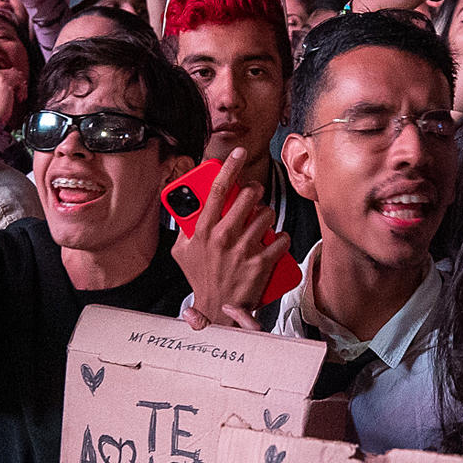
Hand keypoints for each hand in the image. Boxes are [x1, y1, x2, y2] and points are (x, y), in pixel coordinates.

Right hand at [169, 148, 288, 324]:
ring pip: (266, 214)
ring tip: (261, 223)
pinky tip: (274, 241)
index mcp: (203, 230)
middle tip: (253, 195)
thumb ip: (184, 228)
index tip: (237, 153)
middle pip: (248, 196)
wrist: (216, 309)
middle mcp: (224, 237)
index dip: (229, 166)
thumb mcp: (182, 252)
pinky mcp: (261, 263)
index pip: (217, 188)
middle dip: (254, 190)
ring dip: (267, 215)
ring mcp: (244, 250)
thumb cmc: (200, 278)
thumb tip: (187, 207)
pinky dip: (281, 238)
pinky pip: (281, 239)